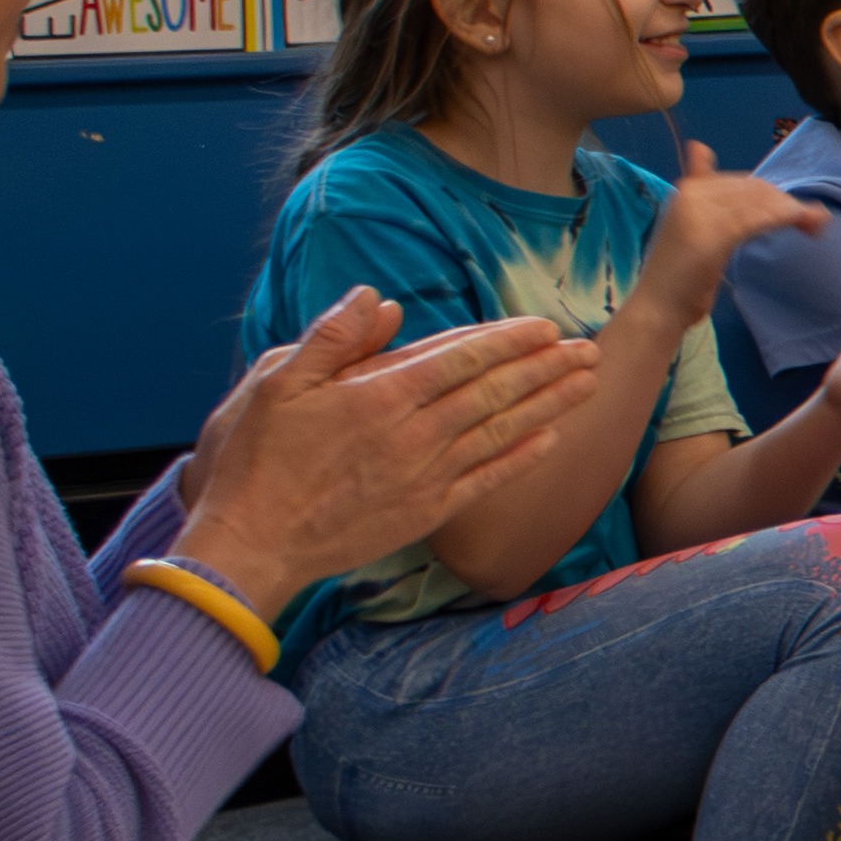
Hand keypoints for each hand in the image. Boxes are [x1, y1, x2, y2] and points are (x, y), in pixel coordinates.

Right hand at [172, 293, 601, 608]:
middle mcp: (412, 433)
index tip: (543, 326)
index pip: (459, 356)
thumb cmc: (257, 459)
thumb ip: (333, 338)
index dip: (506, 339)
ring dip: (549, 404)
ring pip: (500, 430)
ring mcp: (425, 475)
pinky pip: (487, 480)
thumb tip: (378, 298)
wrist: (252, 543)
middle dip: (545, 366)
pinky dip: (521, 458)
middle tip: (589, 347)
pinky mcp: (427, 512)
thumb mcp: (277, 383)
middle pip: (493, 390)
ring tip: (589, 383)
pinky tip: (551, 439)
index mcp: (378, 394)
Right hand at [638, 142, 823, 312]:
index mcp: (688, 191)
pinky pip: (757, 219)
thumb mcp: (693, 228)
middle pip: (754, 189)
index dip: (772, 195)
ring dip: (794, 210)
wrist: (657, 308)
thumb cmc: (680, 276)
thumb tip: (699, 146)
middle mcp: (691, 194)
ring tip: (816, 224)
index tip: (795, 212)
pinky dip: (786, 218)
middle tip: (814, 221)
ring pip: (759, 201)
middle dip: (786, 203)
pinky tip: (805, 224)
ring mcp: (698, 212)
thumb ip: (705, 198)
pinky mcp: (711, 235)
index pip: (741, 183)